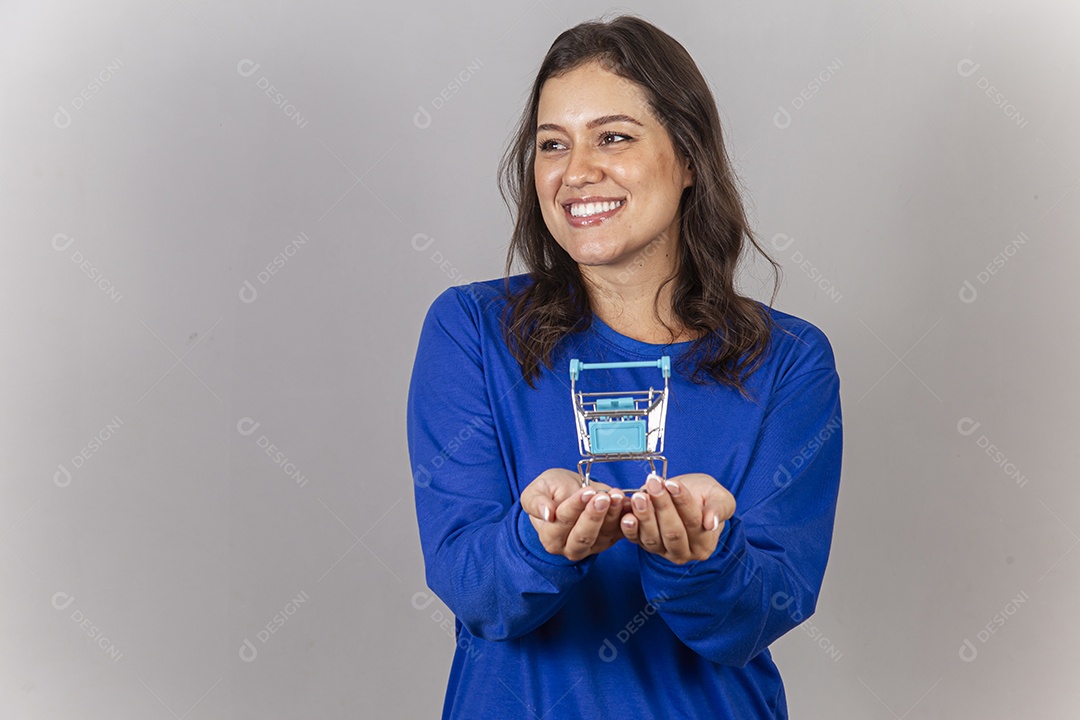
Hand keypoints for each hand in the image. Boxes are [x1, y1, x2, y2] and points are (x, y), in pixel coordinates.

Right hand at [520, 468, 629, 561]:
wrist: (569, 491)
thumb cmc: (551, 491)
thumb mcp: (535, 491)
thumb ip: (535, 502)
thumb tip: (547, 514)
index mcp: (550, 536)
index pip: (562, 522)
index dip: (575, 506)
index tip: (586, 492)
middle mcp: (570, 547)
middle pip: (584, 536)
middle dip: (595, 515)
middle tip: (604, 497)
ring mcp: (592, 546)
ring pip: (604, 534)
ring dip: (613, 515)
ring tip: (617, 496)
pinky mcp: (610, 540)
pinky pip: (620, 532)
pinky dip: (626, 518)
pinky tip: (628, 503)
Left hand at [620, 472, 734, 563]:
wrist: (688, 495)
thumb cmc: (706, 496)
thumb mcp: (720, 497)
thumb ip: (719, 509)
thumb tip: (710, 523)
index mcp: (705, 543)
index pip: (693, 522)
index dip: (682, 502)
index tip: (672, 484)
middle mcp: (684, 552)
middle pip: (672, 532)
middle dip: (662, 506)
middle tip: (653, 484)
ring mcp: (663, 551)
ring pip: (652, 538)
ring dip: (644, 516)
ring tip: (639, 496)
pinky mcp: (645, 545)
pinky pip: (636, 540)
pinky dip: (629, 529)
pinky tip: (627, 515)